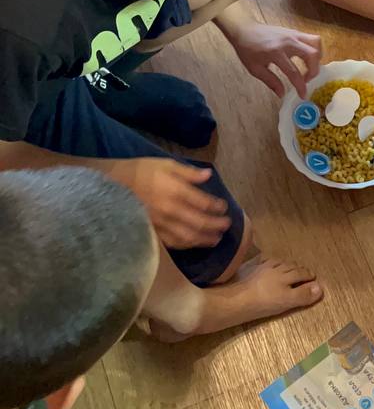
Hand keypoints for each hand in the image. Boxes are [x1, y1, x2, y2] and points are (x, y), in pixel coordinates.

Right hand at [113, 157, 229, 249]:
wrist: (113, 186)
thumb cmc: (141, 171)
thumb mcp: (165, 164)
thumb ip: (189, 172)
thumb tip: (209, 176)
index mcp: (176, 191)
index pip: (204, 203)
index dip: (217, 206)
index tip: (224, 207)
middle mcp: (172, 210)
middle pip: (201, 222)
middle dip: (217, 225)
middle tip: (227, 225)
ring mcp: (162, 224)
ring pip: (189, 236)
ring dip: (206, 239)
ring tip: (216, 238)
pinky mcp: (153, 232)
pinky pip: (174, 243)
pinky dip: (188, 244)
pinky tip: (195, 243)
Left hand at [231, 22, 321, 97]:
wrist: (244, 29)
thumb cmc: (247, 49)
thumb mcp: (255, 69)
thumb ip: (271, 81)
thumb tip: (282, 94)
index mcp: (275, 52)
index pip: (294, 72)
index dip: (301, 86)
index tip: (303, 95)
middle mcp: (288, 42)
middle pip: (312, 55)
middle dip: (314, 71)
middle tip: (307, 79)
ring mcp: (293, 34)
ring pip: (316, 43)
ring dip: (317, 58)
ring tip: (309, 67)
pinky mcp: (294, 31)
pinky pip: (311, 39)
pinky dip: (313, 50)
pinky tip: (306, 58)